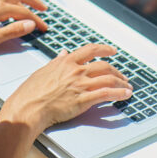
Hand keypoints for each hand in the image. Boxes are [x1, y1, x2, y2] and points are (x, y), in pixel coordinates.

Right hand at [0, 44, 132, 136]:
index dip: (104, 49)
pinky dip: (119, 93)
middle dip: (116, 71)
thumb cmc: (31, 92)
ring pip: (108, 79)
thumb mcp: (43, 71)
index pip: (90, 50)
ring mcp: (81, 85)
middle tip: (122, 76)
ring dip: (121, 83)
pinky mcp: (83, 100)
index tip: (112, 51)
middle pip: (104, 66)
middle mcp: (76, 71)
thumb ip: (56, 62)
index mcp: (66, 62)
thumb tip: (63, 54)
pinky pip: (106, 94)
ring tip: (127, 87)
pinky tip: (125, 95)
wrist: (29, 107)